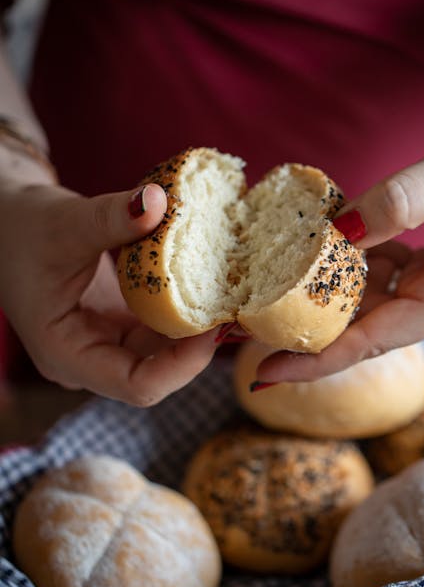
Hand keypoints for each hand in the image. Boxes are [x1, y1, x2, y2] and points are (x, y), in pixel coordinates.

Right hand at [0, 181, 217, 404]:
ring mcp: (108, 345)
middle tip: (237, 307)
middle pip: (159, 373)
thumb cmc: (24, 229)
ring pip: (166, 353)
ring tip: (234, 296)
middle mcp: (91, 359)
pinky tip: (213, 286)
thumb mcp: (65, 222)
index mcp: (67, 355)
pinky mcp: (122, 326)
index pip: (138, 385)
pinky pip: (163, 329)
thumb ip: (110, 217)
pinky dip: (188, 311)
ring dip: (199, 328)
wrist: (11, 225)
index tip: (215, 325)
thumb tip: (159, 200)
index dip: (184, 365)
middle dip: (200, 345)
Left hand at [257, 127, 423, 382]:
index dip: (315, 361)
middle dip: (306, 325)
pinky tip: (316, 251)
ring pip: (366, 308)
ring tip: (265, 284)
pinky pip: (379, 285)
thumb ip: (399, 200)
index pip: (373, 342)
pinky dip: (348, 270)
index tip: (263, 374)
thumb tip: (338, 231)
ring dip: (322, 293)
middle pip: (362, 330)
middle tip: (245, 322)